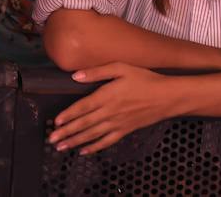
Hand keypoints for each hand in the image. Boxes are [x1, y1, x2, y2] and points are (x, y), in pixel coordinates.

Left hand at [48, 63, 174, 154]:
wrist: (168, 97)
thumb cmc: (145, 79)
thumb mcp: (121, 68)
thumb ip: (97, 72)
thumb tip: (75, 76)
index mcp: (106, 96)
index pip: (82, 107)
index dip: (68, 115)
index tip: (55, 122)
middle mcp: (110, 112)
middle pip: (84, 124)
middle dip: (66, 132)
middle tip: (52, 139)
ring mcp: (118, 123)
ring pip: (93, 135)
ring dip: (76, 141)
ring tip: (62, 147)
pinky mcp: (126, 130)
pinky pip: (107, 141)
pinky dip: (95, 147)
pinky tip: (84, 151)